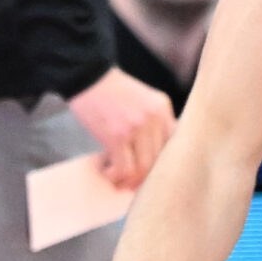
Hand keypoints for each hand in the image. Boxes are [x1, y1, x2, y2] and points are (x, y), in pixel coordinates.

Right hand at [69, 67, 174, 189]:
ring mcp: (137, 128)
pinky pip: (123, 168)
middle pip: (160, 160)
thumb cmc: (111, 91)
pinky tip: (107, 173)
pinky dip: (116, 176)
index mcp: (163, 107)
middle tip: (132, 184)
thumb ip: (153, 122)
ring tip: (119, 180)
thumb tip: (153, 155)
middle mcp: (155, 118)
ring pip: (144, 167)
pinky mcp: (117, 136)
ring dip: (130, 179)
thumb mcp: (142, 100)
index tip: (153, 174)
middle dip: (145, 177)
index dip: (164, 163)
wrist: (87, 76)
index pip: (174, 143)